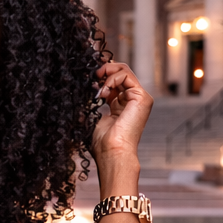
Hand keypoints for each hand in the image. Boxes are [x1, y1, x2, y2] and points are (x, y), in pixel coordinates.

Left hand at [91, 62, 151, 180]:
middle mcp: (131, 100)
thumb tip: (80, 90)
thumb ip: (92, 103)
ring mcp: (139, 98)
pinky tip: (104, 91)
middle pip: (120, 72)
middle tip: (92, 75)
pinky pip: (126, 75)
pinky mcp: (142, 97)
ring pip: (124, 70)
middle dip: (104, 70)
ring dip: (106, 73)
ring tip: (96, 83)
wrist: (112, 152)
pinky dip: (111, 78)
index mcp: (121, 106)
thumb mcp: (93, 118)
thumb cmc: (102, 144)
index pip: (113, 82)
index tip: (88, 78)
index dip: (101, 76)